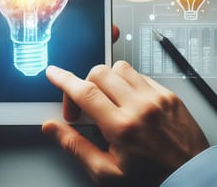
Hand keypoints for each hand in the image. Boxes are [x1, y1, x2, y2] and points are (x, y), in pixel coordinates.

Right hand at [43, 61, 208, 185]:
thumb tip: (52, 128)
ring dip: (107, 80)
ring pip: (120, 68)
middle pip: (100, 73)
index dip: (64, 80)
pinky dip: (128, 83)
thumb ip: (75, 146)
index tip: (54, 73)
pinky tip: (129, 100)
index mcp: (122, 127)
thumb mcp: (106, 172)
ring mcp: (157, 98)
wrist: (191, 179)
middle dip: (85, 83)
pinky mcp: (168, 95)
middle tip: (86, 103)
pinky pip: (140, 75)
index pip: (85, 93)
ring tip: (109, 99)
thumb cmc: (150, 178)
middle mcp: (140, 107)